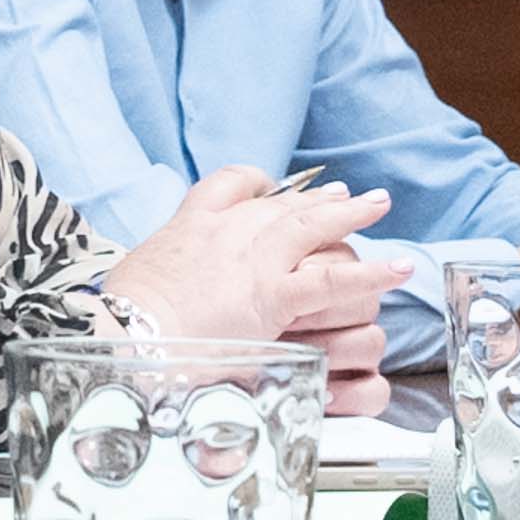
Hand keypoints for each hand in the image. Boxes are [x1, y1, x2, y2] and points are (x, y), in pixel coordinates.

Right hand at [112, 169, 393, 348]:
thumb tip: (154, 298)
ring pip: (313, 227)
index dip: (257, 185)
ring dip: (351, 216)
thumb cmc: (120, 320)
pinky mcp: (273, 294)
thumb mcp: (132, 281)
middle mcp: (227, 231)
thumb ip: (158, 279)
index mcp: (190, 226)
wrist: (124, 334)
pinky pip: (333, 279)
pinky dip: (371, 273)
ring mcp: (253, 259)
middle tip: (344, 194)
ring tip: (379, 205)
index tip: (272, 186)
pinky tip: (399, 269)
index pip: (228, 187)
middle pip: (281, 204)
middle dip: (315, 198)